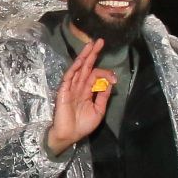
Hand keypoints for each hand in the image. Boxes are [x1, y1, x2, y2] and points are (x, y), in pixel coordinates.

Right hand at [46, 38, 113, 156]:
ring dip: (84, 57)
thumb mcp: (98, 111)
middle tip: (100, 41)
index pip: (96, 76)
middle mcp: (79, 87)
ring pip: (78, 69)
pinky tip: (80, 61)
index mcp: (87, 91)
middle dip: (93, 54)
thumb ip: (103, 97)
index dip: (105, 74)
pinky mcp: (64, 91)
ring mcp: (71, 88)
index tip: (114, 79)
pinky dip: (74, 68)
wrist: (69, 135)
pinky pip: (69, 77)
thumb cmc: (82, 126)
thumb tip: (110, 83)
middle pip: (86, 67)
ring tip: (91, 45)